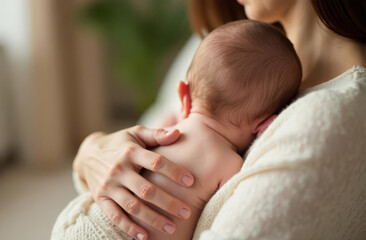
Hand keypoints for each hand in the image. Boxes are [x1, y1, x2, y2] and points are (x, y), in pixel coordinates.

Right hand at [73, 126, 193, 239]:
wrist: (88, 154)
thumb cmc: (120, 143)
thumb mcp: (136, 133)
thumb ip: (156, 134)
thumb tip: (178, 133)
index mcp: (131, 152)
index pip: (156, 162)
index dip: (174, 172)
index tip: (191, 182)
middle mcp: (119, 169)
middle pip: (146, 190)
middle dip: (168, 203)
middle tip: (187, 212)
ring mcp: (109, 186)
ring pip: (133, 206)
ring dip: (153, 219)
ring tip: (172, 227)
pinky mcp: (101, 198)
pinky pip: (115, 216)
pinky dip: (129, 228)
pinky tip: (145, 236)